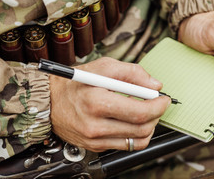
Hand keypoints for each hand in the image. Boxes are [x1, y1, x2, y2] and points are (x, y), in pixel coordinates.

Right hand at [49, 57, 169, 151]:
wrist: (49, 101)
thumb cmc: (75, 82)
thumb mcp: (103, 67)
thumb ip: (132, 73)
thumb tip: (155, 85)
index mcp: (97, 102)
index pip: (140, 111)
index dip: (158, 105)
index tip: (164, 99)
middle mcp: (95, 125)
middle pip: (142, 127)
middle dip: (157, 115)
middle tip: (157, 104)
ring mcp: (94, 139)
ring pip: (138, 140)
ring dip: (150, 126)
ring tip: (146, 113)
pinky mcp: (95, 146)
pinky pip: (126, 145)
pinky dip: (137, 135)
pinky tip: (134, 123)